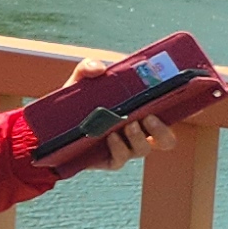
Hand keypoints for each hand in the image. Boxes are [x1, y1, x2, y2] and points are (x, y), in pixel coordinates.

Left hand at [59, 56, 179, 171]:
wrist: (50, 127)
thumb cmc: (75, 102)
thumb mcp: (80, 81)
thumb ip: (88, 68)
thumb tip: (100, 68)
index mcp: (140, 115)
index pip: (168, 116)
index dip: (177, 111)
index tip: (176, 99)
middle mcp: (138, 134)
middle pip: (165, 140)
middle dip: (162, 130)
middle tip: (148, 116)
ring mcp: (125, 148)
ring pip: (144, 149)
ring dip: (139, 137)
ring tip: (127, 124)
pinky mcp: (108, 160)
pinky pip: (120, 159)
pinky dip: (118, 148)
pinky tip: (111, 137)